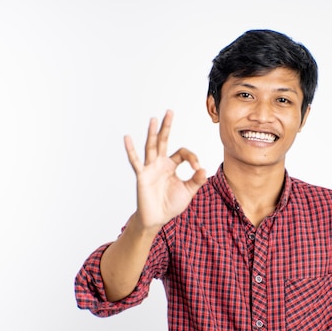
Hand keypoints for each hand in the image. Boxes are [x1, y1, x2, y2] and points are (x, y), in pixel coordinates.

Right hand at [124, 110, 205, 230]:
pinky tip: (127, 138)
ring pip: (151, 147)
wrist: (157, 218)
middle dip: (167, 127)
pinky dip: (131, 150)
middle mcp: (160, 163)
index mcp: (171, 165)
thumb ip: (196, 180)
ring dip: (153, 133)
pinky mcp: (142, 176)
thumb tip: (203, 169)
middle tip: (170, 112)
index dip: (192, 158)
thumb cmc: (171, 204)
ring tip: (154, 119)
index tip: (197, 168)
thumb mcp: (188, 192)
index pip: (183, 153)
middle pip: (164, 141)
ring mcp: (150, 168)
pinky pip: (136, 161)